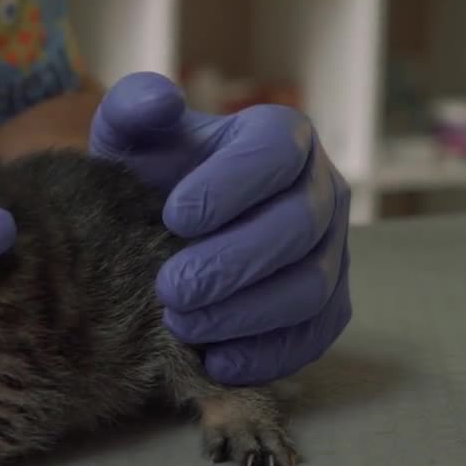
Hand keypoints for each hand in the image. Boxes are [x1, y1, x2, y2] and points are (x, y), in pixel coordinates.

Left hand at [89, 72, 351, 384]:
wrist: (168, 222)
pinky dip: (269, 355)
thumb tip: (159, 102)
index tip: (173, 217)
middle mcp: (322, 188)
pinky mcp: (329, 303)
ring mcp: (333, 249)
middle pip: (299, 228)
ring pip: (312, 288)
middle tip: (170, 289)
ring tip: (182, 325)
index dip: (230, 186)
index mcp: (282, 135)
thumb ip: (134, 108)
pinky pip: (316, 335)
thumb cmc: (156, 170)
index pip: (275, 154)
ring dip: (246, 314)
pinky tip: (215, 362)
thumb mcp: (132, 133)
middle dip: (232, 264)